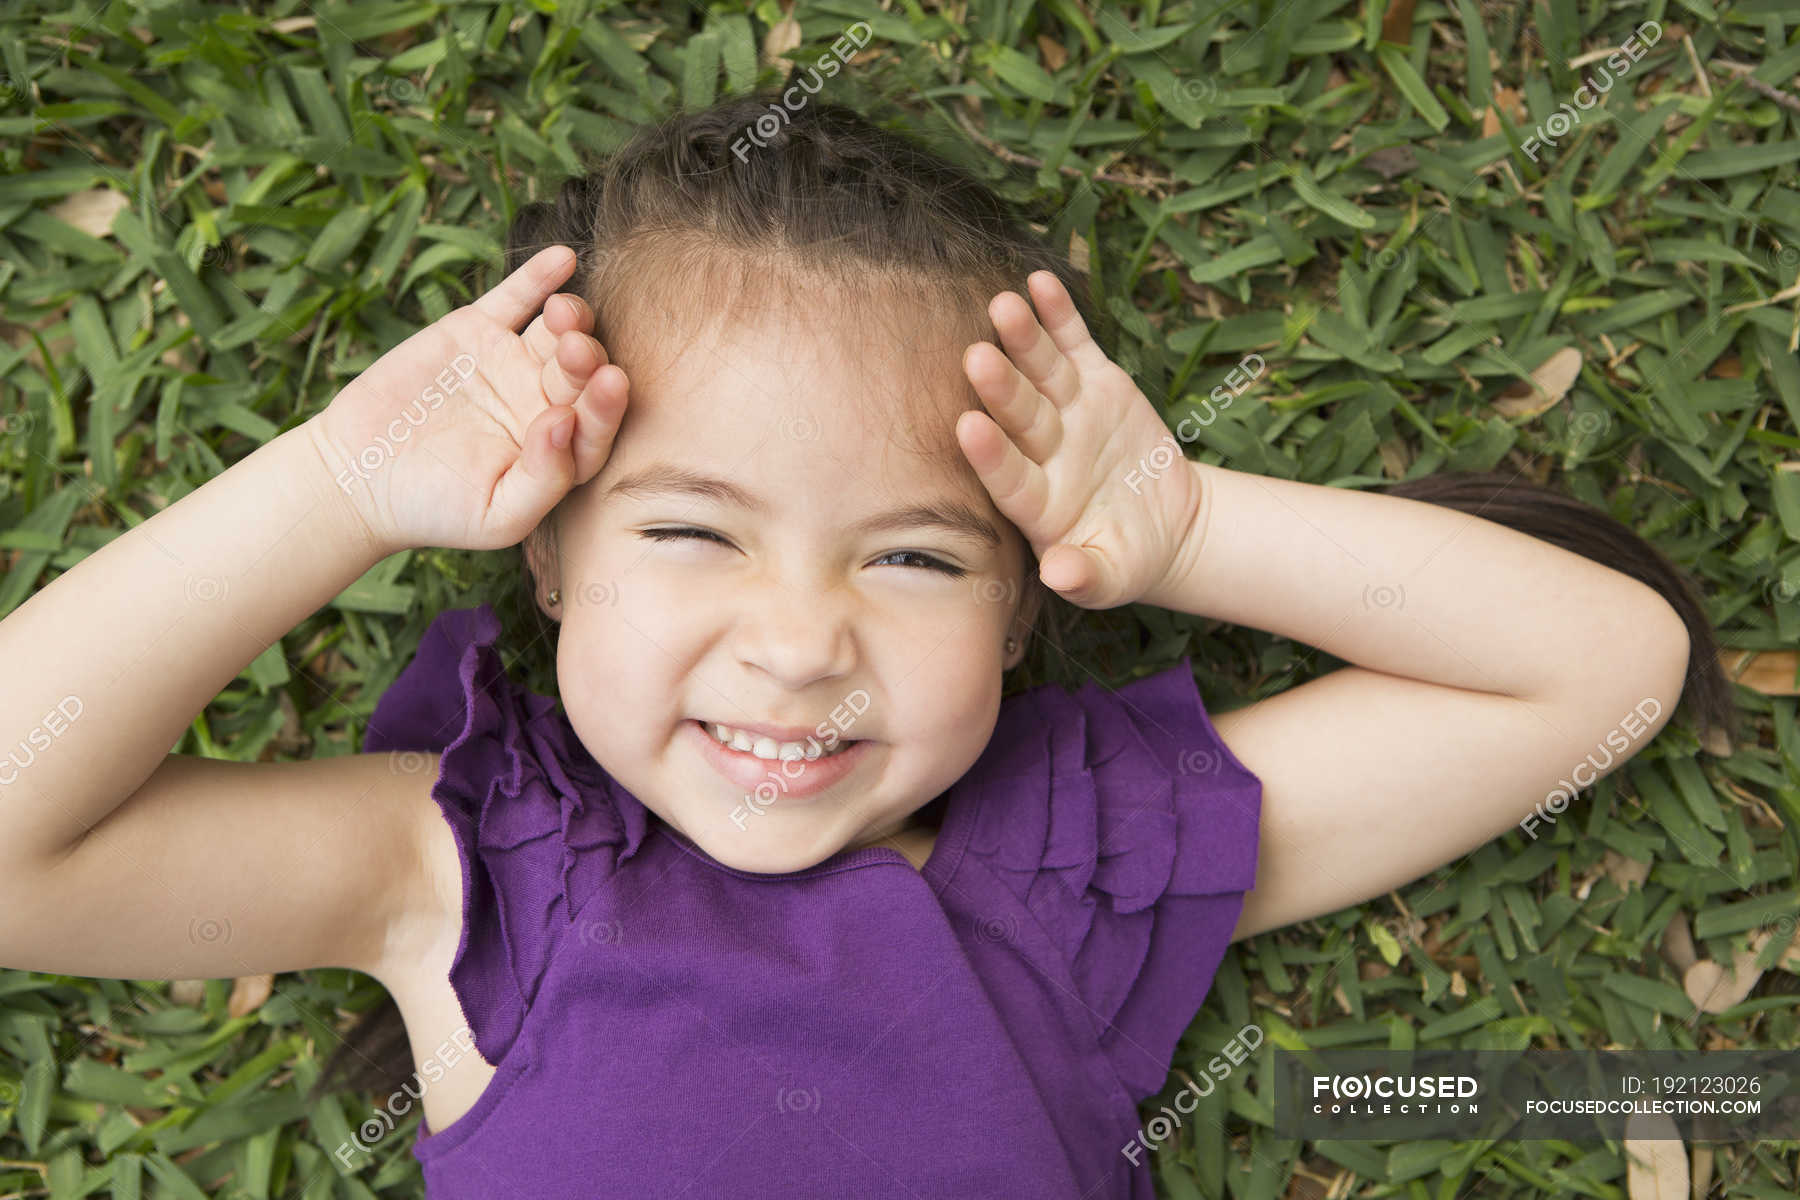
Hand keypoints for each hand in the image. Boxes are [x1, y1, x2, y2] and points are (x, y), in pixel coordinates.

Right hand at [305, 246, 627, 555]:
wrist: (359, 476)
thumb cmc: (434, 509)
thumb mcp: (498, 515)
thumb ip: (544, 479)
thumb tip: (566, 425)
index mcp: (562, 450)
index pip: (598, 426)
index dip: (606, 408)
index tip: (607, 388)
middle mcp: (548, 403)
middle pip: (583, 373)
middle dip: (587, 359)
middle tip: (578, 351)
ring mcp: (516, 363)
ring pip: (558, 332)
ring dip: (571, 318)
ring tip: (564, 313)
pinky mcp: (479, 331)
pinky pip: (516, 298)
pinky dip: (538, 278)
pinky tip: (562, 257)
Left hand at [957, 271, 1204, 610]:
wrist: (1165, 527)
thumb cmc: (1126, 560)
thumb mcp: (1111, 576)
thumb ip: (1085, 576)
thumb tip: (1060, 576)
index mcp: (1038, 505)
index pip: (1008, 477)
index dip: (990, 454)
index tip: (967, 427)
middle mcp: (1044, 453)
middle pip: (1019, 416)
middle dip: (1000, 387)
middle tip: (975, 356)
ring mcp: (1068, 413)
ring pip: (1040, 372)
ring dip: (1022, 338)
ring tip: (1003, 304)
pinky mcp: (1096, 383)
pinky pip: (1074, 344)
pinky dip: (1060, 315)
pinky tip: (1041, 282)